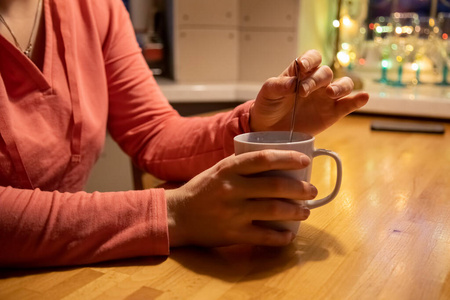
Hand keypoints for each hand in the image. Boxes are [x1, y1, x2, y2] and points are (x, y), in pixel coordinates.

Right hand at [165, 150, 314, 247]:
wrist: (177, 215)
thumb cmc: (201, 190)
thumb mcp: (218, 170)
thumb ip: (241, 165)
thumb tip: (274, 159)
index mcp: (228, 169)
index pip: (263, 159)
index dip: (288, 158)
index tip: (305, 161)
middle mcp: (232, 189)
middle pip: (274, 186)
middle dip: (300, 189)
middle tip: (312, 191)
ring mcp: (233, 212)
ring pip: (273, 211)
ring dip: (295, 211)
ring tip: (306, 211)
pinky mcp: (232, 233)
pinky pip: (263, 236)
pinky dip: (280, 237)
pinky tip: (289, 235)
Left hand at [250, 49, 369, 135]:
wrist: (269, 129)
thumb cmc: (268, 106)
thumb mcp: (267, 93)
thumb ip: (277, 85)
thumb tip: (291, 83)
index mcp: (301, 72)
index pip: (312, 58)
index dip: (310, 59)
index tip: (302, 66)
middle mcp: (317, 82)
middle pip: (326, 73)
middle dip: (316, 80)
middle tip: (303, 92)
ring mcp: (327, 98)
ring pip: (344, 85)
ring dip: (340, 86)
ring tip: (330, 93)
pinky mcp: (333, 113)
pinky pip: (348, 104)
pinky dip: (357, 100)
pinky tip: (363, 97)